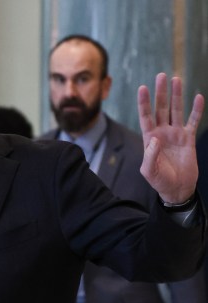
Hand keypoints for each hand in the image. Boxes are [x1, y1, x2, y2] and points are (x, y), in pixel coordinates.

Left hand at [138, 73, 204, 203]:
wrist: (177, 188)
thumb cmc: (159, 180)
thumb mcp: (149, 171)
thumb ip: (150, 155)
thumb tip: (154, 139)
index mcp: (149, 138)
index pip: (145, 116)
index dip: (144, 103)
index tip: (142, 88)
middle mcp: (162, 132)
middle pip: (161, 108)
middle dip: (161, 93)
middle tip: (161, 76)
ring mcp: (175, 134)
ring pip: (176, 110)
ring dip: (177, 96)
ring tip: (177, 79)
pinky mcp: (188, 139)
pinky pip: (193, 121)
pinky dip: (196, 110)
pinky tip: (198, 97)